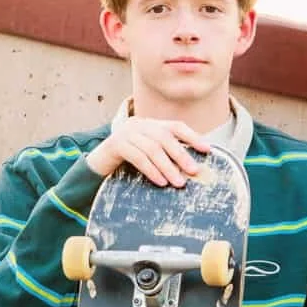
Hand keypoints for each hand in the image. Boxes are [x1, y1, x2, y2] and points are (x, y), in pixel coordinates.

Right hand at [87, 119, 209, 186]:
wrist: (98, 162)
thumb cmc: (128, 160)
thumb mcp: (148, 152)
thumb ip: (165, 153)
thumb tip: (191, 167)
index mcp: (151, 124)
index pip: (175, 126)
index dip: (192, 137)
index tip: (207, 150)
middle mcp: (140, 124)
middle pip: (165, 138)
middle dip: (181, 155)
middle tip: (193, 171)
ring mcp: (127, 132)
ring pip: (152, 149)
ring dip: (167, 167)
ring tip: (178, 182)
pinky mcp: (116, 144)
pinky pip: (138, 157)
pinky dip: (151, 170)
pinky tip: (161, 181)